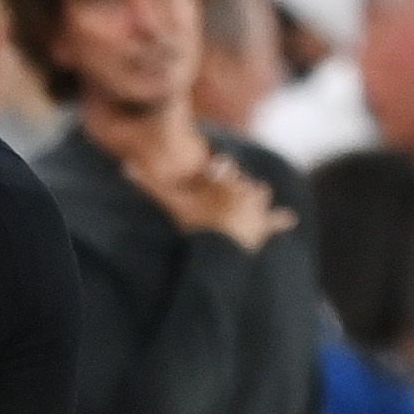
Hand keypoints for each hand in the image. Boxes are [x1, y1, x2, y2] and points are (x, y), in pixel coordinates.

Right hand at [148, 152, 294, 252]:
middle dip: (234, 181)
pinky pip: (274, 222)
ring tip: (252, 194)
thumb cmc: (195, 221)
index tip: (212, 172)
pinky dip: (281, 220)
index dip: (215, 172)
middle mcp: (243, 189)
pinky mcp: (262, 227)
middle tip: (226, 188)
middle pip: (241, 180)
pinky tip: (290, 218)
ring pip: (258, 193)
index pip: (221, 168)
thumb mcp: (170, 201)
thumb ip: (148, 184)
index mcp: (224, 180)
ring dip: (254, 194)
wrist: (220, 246)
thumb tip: (123, 167)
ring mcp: (254, 208)